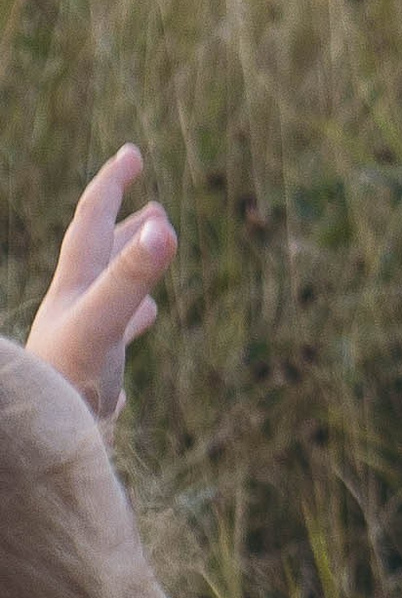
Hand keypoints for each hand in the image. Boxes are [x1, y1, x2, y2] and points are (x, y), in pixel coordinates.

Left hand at [27, 150, 173, 423]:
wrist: (39, 445)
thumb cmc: (64, 383)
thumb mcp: (101, 322)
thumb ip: (131, 276)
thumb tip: (165, 227)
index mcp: (75, 286)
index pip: (93, 221)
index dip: (112, 185)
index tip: (132, 153)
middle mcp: (76, 307)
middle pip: (101, 252)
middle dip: (125, 222)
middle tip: (151, 199)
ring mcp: (83, 340)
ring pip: (110, 291)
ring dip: (130, 265)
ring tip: (155, 247)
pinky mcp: (92, 375)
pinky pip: (115, 341)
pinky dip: (132, 324)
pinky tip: (141, 329)